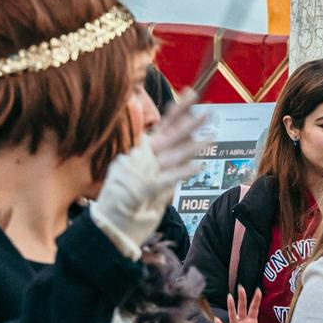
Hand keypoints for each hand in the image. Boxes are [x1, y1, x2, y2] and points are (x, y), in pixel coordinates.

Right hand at [91, 103, 203, 252]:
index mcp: (142, 153)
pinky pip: (167, 179)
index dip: (178, 112)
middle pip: (170, 136)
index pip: (163, 128)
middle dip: (191, 122)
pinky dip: (182, 173)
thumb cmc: (128, 205)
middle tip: (211, 110)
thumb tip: (185, 158)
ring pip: (173, 155)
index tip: (191, 94)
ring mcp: (143, 173)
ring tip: (213, 137)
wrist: (109, 228)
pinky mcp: (144, 191)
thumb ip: (164, 169)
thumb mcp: (146, 181)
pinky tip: (198, 167)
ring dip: (194, 146)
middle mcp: (142, 159)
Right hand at [209, 288, 268, 322]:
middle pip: (242, 308)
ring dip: (231, 306)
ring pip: (232, 315)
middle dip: (242, 298)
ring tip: (229, 297)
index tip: (258, 290)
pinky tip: (216, 319)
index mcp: (251, 321)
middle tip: (241, 287)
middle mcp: (242, 322)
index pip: (254, 309)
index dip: (256, 300)